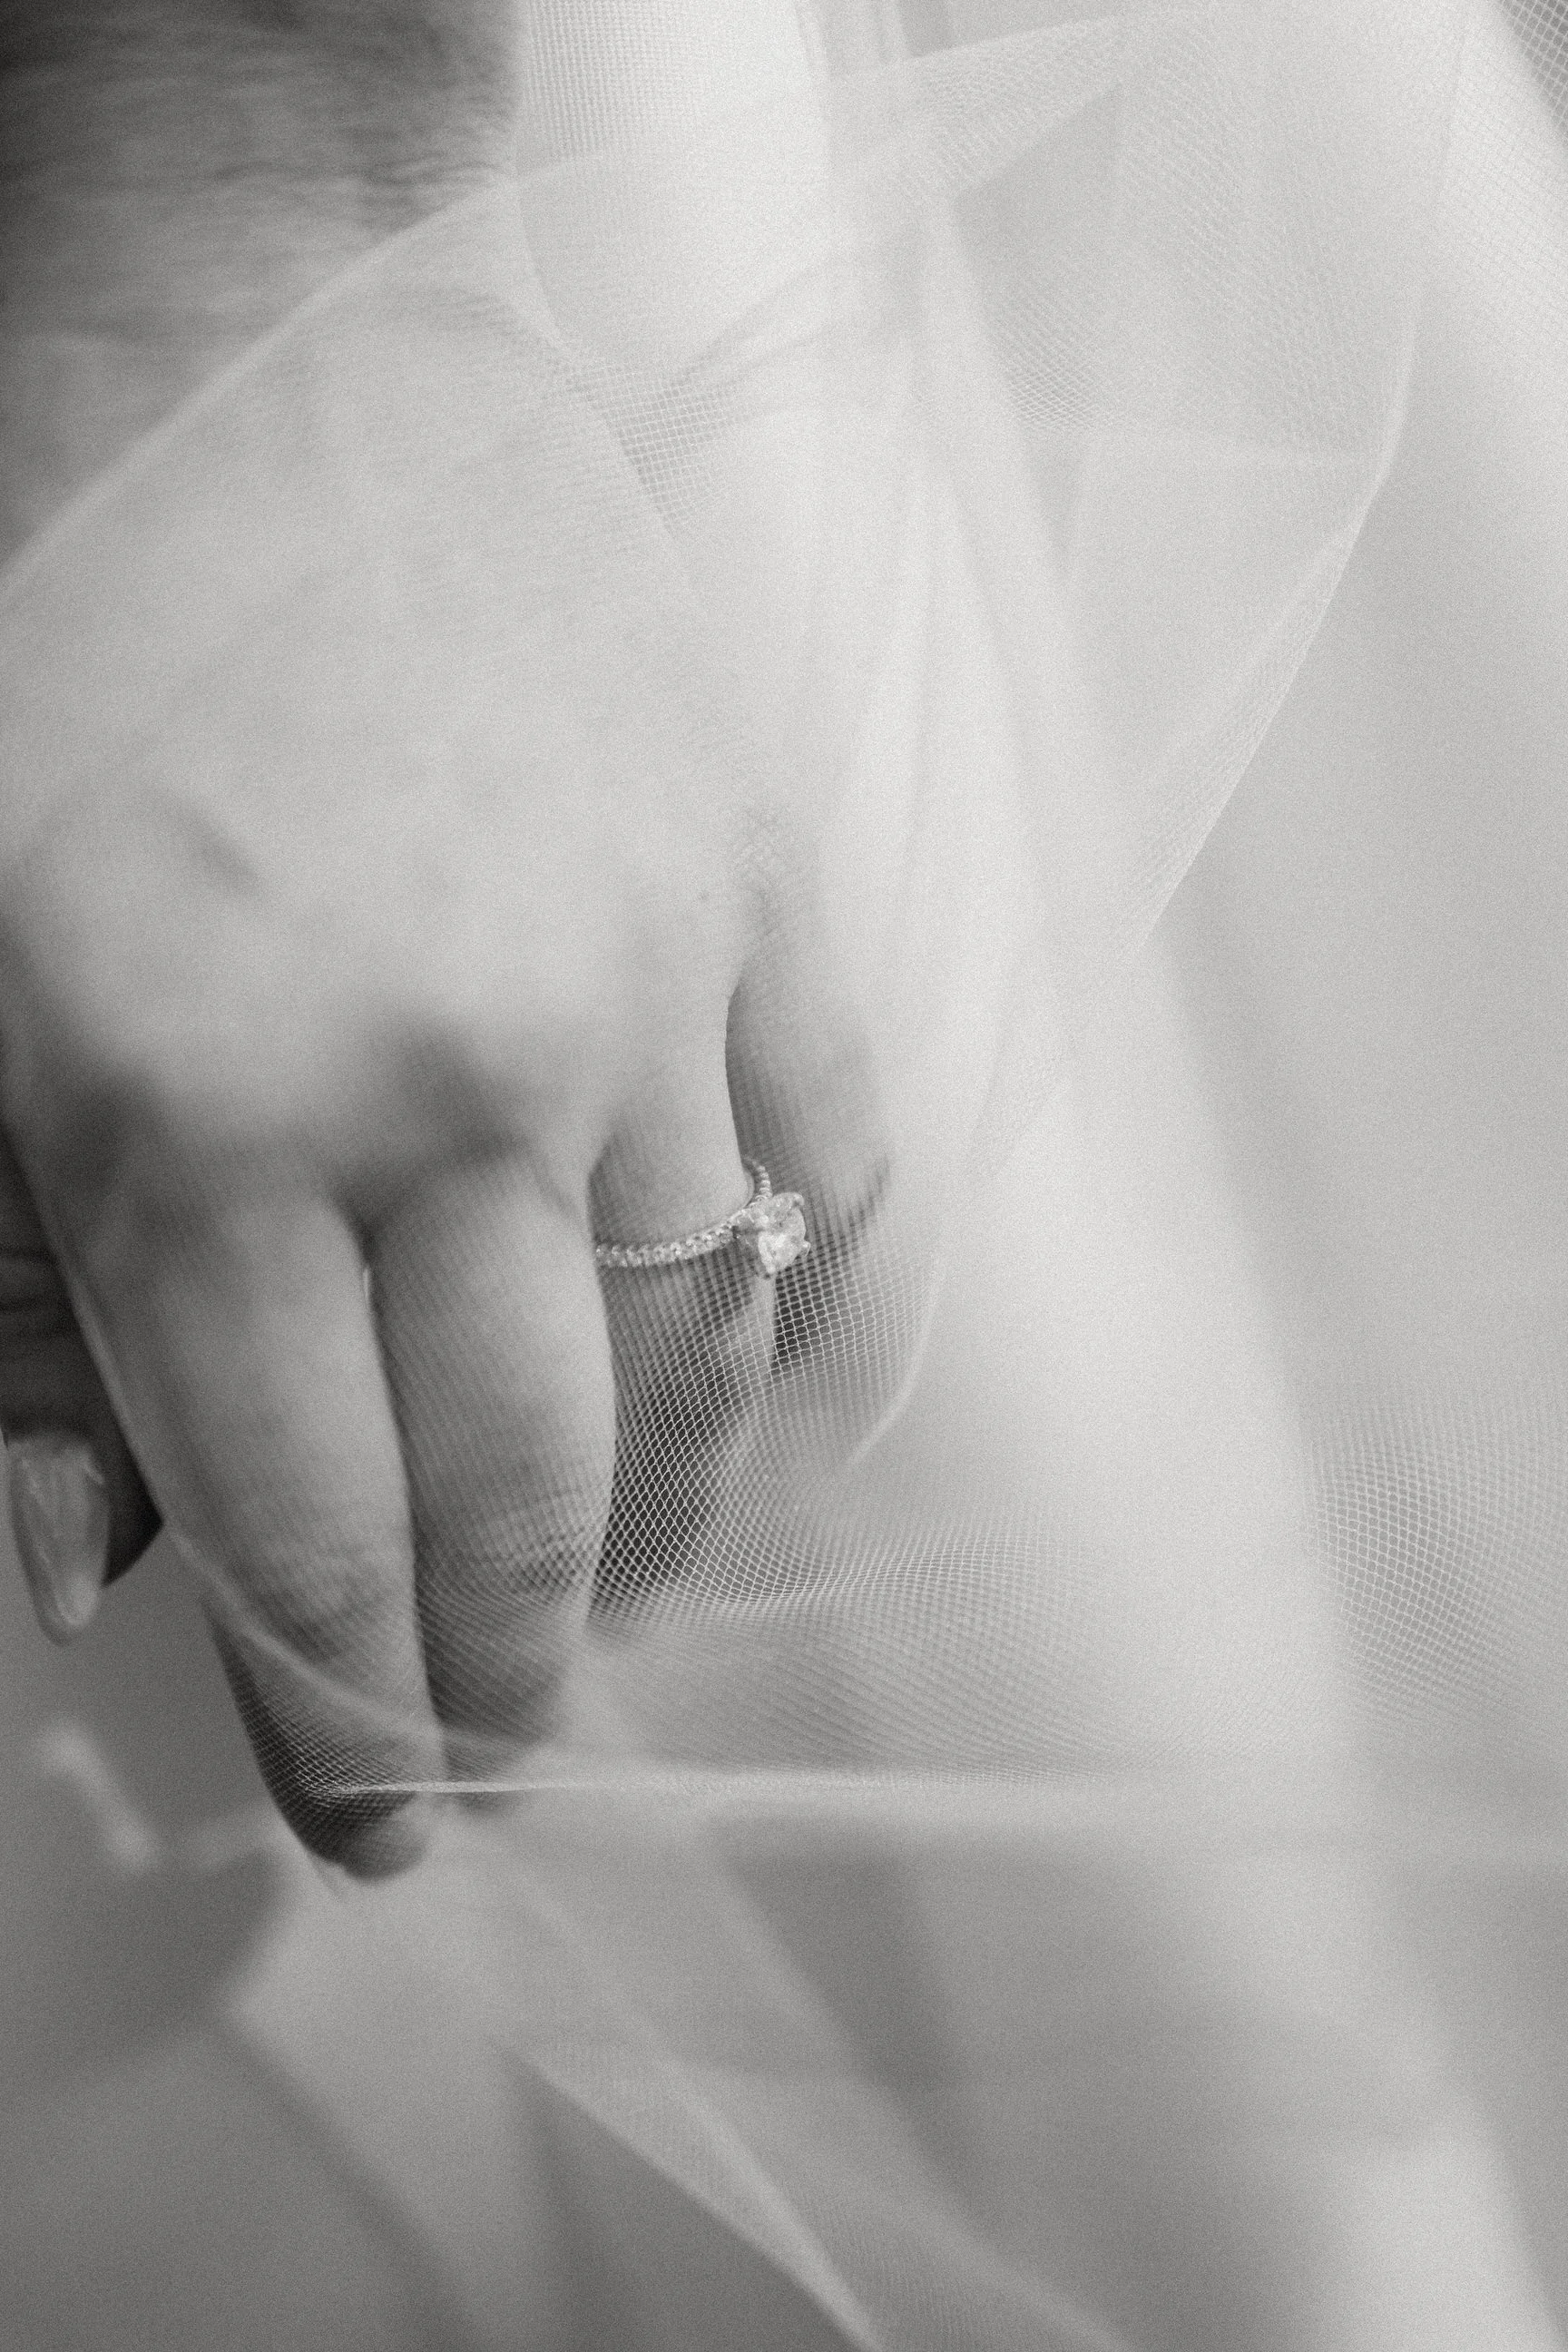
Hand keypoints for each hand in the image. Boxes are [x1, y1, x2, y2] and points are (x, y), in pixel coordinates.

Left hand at [0, 2, 883, 1876]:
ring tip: (608, 1607)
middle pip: (527, 1486)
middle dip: (505, 1674)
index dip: (343, 1719)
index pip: (309, 1524)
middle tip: (499, 1763)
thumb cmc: (66, 629)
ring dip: (656, 1529)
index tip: (373, 1826)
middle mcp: (454, 1081)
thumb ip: (13, 1303)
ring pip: (699, 1358)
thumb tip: (94, 1566)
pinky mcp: (761, 887)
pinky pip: (840, 1166)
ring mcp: (645, 982)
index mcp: (205, 1114)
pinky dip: (817, 1319)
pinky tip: (773, 1395)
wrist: (264, 318)